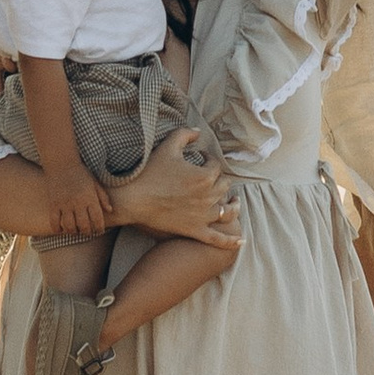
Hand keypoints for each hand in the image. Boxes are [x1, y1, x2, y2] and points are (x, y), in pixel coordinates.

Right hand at [40, 173, 113, 239]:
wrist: (62, 163)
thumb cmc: (81, 173)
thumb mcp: (95, 183)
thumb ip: (103, 197)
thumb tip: (111, 210)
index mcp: (90, 198)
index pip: (97, 219)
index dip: (99, 228)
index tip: (99, 230)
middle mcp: (78, 203)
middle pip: (84, 226)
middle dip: (87, 232)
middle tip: (87, 231)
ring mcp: (64, 204)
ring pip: (69, 227)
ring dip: (74, 232)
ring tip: (76, 230)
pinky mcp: (53, 204)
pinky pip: (54, 222)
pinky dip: (58, 229)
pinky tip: (61, 229)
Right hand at [129, 125, 245, 248]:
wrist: (132, 199)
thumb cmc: (149, 172)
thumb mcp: (168, 146)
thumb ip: (185, 134)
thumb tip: (199, 132)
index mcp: (204, 176)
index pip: (216, 166)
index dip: (209, 160)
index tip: (201, 158)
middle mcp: (208, 197)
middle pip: (224, 186)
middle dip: (220, 180)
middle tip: (212, 177)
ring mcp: (202, 216)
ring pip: (227, 211)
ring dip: (233, 205)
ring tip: (234, 202)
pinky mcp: (194, 231)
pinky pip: (217, 238)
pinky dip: (230, 241)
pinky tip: (241, 242)